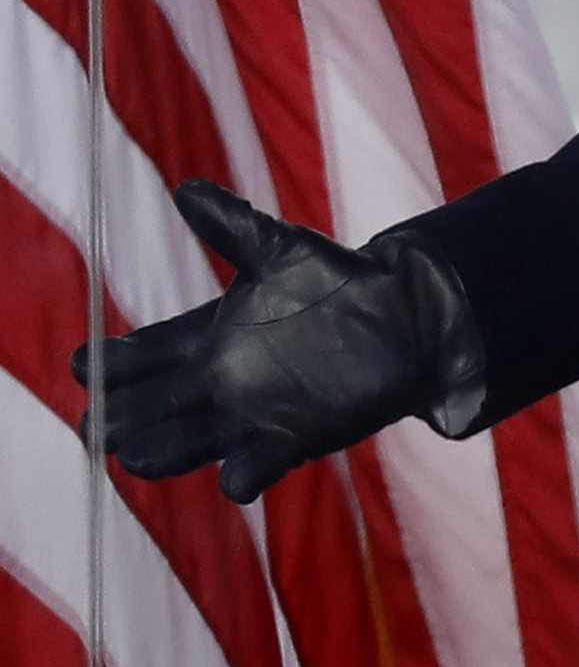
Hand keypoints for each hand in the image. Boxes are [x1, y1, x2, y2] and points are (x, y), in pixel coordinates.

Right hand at [74, 180, 486, 503]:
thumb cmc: (337, 279)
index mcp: (208, 338)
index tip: (83, 364)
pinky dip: (244, 474)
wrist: (406, 313)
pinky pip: (257, 465)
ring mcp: (250, 415)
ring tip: (135, 454)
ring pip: (188, 441)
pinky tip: (236, 476)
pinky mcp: (293, 438)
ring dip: (162, 450)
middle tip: (94, 424)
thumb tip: (185, 189)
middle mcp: (218, 382)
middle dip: (120, 416)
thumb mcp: (281, 250)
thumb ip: (232, 225)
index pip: (144, 355)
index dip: (112, 363)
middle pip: (151, 405)